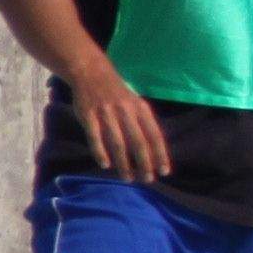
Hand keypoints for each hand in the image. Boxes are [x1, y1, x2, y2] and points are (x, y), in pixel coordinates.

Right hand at [72, 63, 171, 181]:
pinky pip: (95, 136)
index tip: (164, 171)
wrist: (91, 73)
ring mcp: (106, 113)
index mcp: (141, 109)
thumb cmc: (118, 93)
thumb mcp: (136, 104)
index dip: (160, 154)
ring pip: (118, 142)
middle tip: (147, 179)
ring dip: (124, 163)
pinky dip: (100, 151)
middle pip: (138, 141)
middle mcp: (126, 111)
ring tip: (128, 178)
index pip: (155, 135)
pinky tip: (106, 165)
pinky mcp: (88, 115)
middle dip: (145, 163)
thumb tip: (155, 150)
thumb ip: (144, 124)